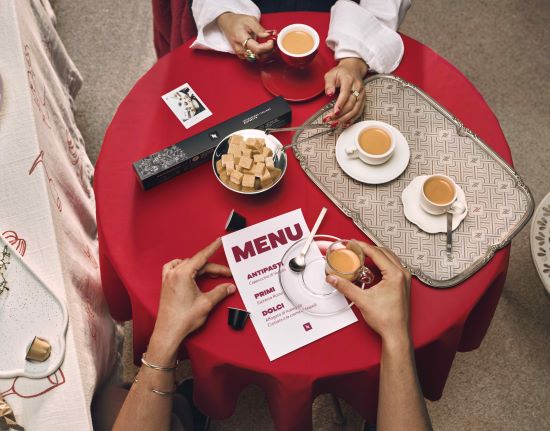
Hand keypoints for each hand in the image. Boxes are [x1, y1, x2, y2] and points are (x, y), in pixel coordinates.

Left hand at [149, 239, 235, 359]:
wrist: (168, 331)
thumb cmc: (183, 319)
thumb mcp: (206, 303)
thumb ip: (220, 292)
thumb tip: (230, 287)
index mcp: (183, 274)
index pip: (201, 256)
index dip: (212, 248)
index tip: (219, 241)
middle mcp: (174, 273)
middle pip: (197, 264)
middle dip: (213, 268)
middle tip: (226, 274)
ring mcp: (168, 278)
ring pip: (187, 265)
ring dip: (200, 268)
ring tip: (211, 274)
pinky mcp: (166, 284)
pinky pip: (174, 268)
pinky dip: (184, 267)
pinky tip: (189, 271)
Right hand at [216, 12, 273, 59]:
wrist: (227, 23)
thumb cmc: (238, 21)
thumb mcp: (250, 20)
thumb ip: (260, 29)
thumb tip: (269, 35)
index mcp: (241, 38)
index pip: (257, 49)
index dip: (267, 47)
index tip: (271, 41)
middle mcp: (240, 48)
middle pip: (258, 56)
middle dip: (268, 50)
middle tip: (271, 41)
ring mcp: (240, 54)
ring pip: (256, 59)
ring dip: (264, 53)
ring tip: (267, 43)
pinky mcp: (241, 56)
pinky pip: (253, 58)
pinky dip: (259, 54)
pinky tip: (261, 47)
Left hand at [323, 58, 367, 127]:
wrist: (353, 69)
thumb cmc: (341, 72)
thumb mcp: (331, 74)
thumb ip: (329, 84)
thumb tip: (329, 93)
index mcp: (349, 80)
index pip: (345, 94)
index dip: (340, 104)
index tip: (334, 112)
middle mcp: (357, 88)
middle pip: (351, 104)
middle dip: (340, 114)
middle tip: (330, 120)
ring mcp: (361, 94)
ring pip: (355, 109)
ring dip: (345, 119)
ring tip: (336, 124)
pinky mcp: (363, 100)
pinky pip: (359, 111)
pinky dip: (352, 119)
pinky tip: (345, 123)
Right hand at [326, 242, 410, 342]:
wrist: (396, 333)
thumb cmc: (387, 320)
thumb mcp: (362, 300)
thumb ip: (345, 287)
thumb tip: (334, 279)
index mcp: (395, 275)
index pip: (377, 253)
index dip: (362, 246)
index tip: (353, 243)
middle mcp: (402, 275)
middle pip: (384, 252)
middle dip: (368, 248)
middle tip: (355, 247)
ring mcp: (404, 279)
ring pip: (389, 257)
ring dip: (376, 253)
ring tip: (363, 254)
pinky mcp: (403, 284)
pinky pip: (392, 265)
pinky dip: (381, 261)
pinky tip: (373, 265)